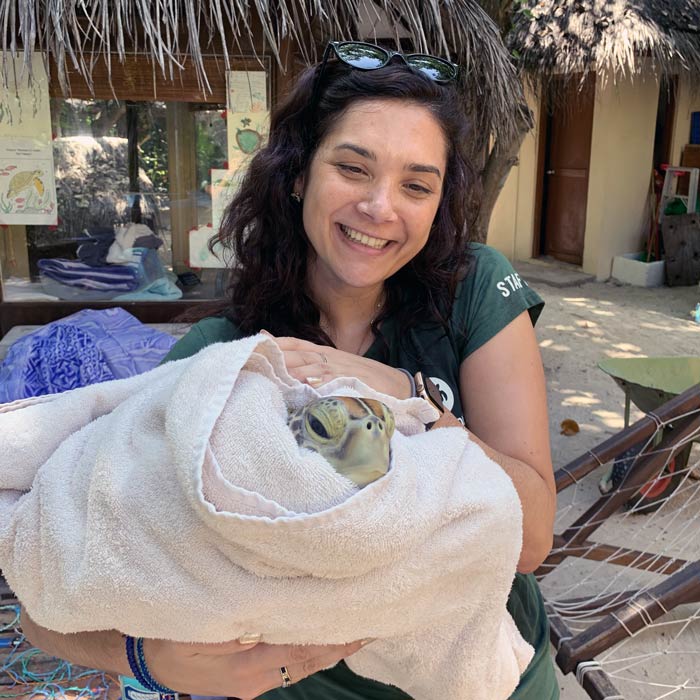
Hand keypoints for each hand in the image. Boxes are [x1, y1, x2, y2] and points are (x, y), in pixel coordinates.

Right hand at [145, 636, 366, 697]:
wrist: (146, 660)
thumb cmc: (170, 636)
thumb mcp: (199, 626)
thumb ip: (238, 618)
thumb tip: (275, 608)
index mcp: (247, 666)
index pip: (302, 648)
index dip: (332, 636)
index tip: (360, 622)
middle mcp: (257, 680)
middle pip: (308, 660)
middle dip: (339, 644)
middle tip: (371, 623)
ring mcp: (254, 683)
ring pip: (301, 665)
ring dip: (328, 648)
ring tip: (356, 629)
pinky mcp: (250, 680)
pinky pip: (289, 665)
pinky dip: (309, 651)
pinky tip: (322, 638)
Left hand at [266, 333, 411, 397]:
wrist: (397, 386)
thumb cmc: (365, 380)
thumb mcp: (338, 369)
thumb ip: (315, 368)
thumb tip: (292, 372)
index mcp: (326, 354)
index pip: (296, 344)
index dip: (276, 344)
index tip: (255, 345)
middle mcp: (331, 358)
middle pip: (299, 355)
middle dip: (277, 357)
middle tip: (255, 360)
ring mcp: (342, 370)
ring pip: (313, 367)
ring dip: (293, 371)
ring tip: (274, 376)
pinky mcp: (353, 382)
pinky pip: (334, 381)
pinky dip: (320, 383)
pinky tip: (307, 386)